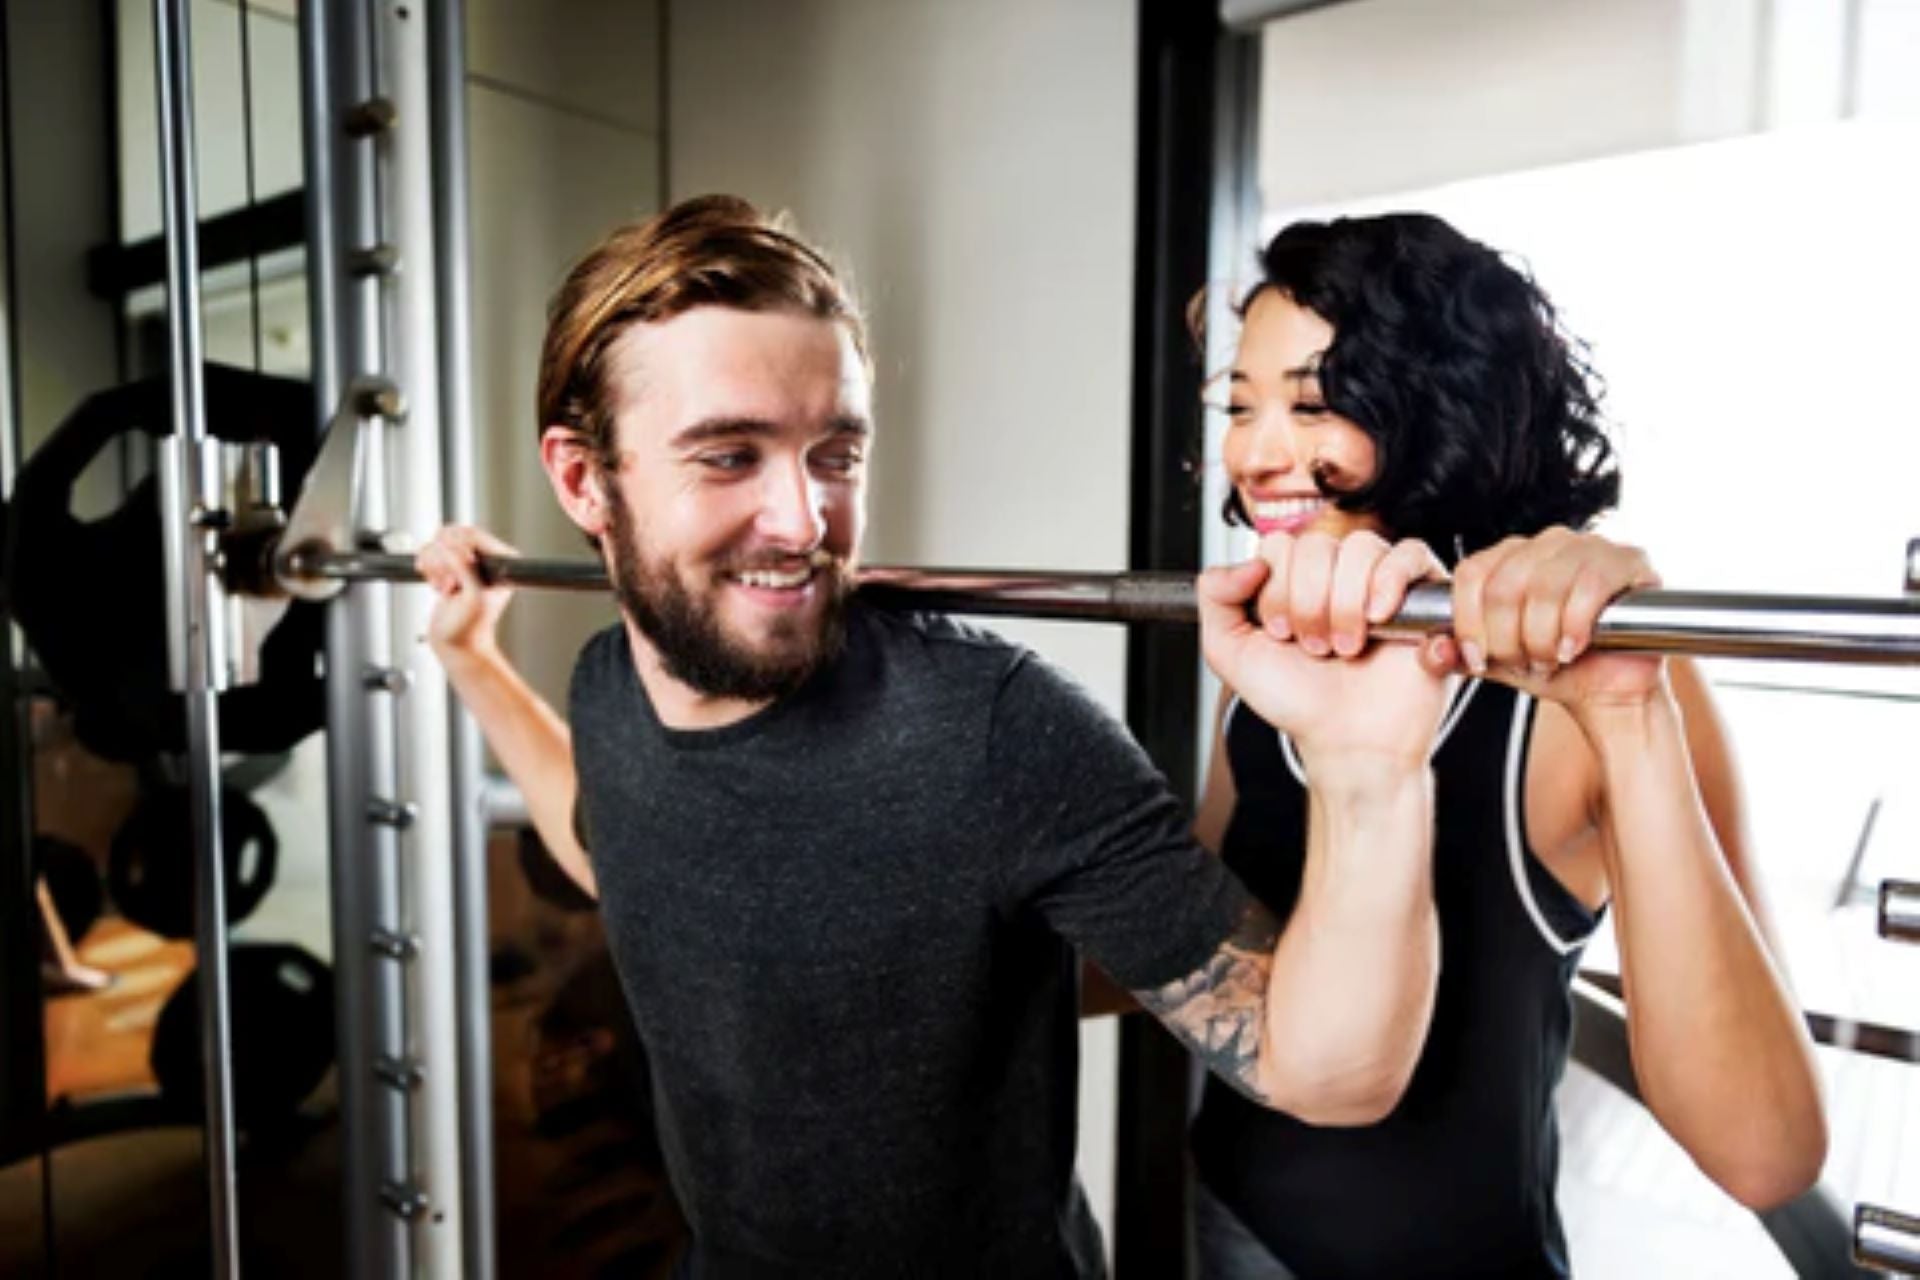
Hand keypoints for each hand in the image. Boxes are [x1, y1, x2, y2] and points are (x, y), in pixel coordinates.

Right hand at [415, 524, 518, 661]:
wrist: (456, 645)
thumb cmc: (471, 628)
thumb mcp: (473, 598)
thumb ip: (465, 570)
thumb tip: (450, 547)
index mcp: (501, 562)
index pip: (473, 535)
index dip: (456, 548)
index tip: (453, 569)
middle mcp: (485, 559)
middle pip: (452, 535)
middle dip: (443, 558)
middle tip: (450, 581)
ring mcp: (465, 562)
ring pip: (438, 543)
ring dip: (435, 565)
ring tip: (445, 586)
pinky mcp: (449, 568)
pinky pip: (430, 553)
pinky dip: (428, 569)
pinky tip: (438, 586)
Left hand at [1199, 531, 1454, 771]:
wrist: (1348, 742)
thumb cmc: (1297, 701)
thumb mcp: (1230, 651)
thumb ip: (1214, 596)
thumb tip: (1249, 561)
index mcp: (1295, 580)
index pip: (1280, 546)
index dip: (1277, 591)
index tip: (1282, 634)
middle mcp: (1337, 575)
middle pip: (1318, 545)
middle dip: (1309, 603)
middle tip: (1316, 647)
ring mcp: (1379, 581)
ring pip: (1360, 548)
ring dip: (1345, 604)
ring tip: (1346, 646)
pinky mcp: (1422, 593)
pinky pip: (1409, 553)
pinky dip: (1388, 584)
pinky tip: (1378, 620)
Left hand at [1449, 527, 1664, 714]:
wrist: (1607, 688)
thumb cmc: (1553, 668)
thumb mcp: (1495, 662)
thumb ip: (1458, 655)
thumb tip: (1434, 649)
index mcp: (1510, 556)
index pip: (1471, 574)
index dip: (1468, 622)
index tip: (1478, 658)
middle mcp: (1546, 542)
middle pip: (1504, 585)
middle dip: (1507, 638)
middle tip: (1523, 662)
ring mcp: (1589, 546)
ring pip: (1543, 587)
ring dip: (1541, 636)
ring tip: (1549, 659)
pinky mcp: (1627, 561)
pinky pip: (1588, 586)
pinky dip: (1574, 625)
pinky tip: (1572, 647)